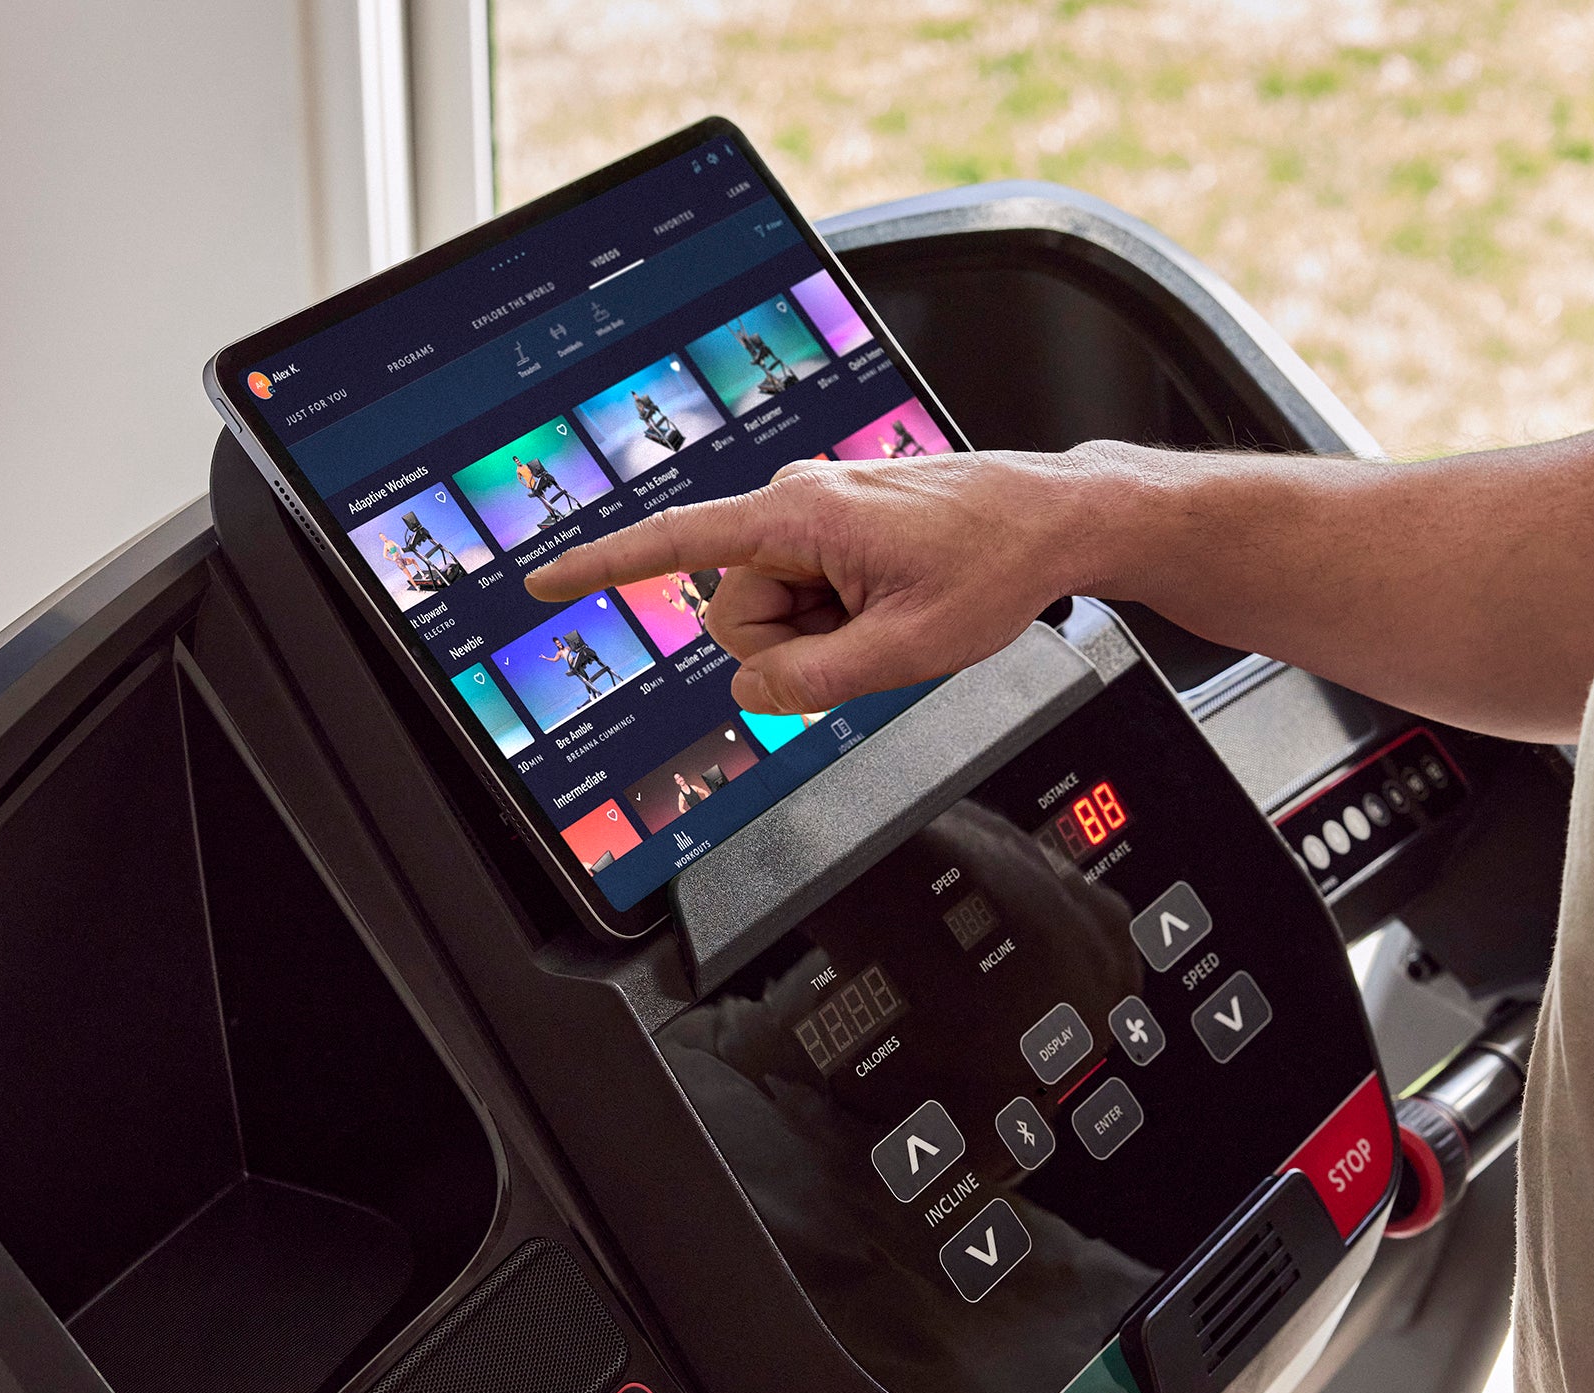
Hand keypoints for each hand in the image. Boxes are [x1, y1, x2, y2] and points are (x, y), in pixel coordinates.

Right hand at [525, 451, 1088, 713]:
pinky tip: (888, 602)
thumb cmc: (994, 564)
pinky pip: (806, 592)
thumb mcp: (903, 652)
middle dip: (790, 644)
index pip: (675, 544)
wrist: (1051, 521)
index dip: (603, 566)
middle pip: (736, 609)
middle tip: (869, 635)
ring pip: (772, 609)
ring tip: (889, 612)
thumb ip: (813, 682)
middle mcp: (795, 502)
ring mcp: (815, 513)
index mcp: (800, 516)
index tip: (542, 580)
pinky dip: (838, 616)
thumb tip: (752, 690)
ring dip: (822, 632)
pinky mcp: (834, 526)